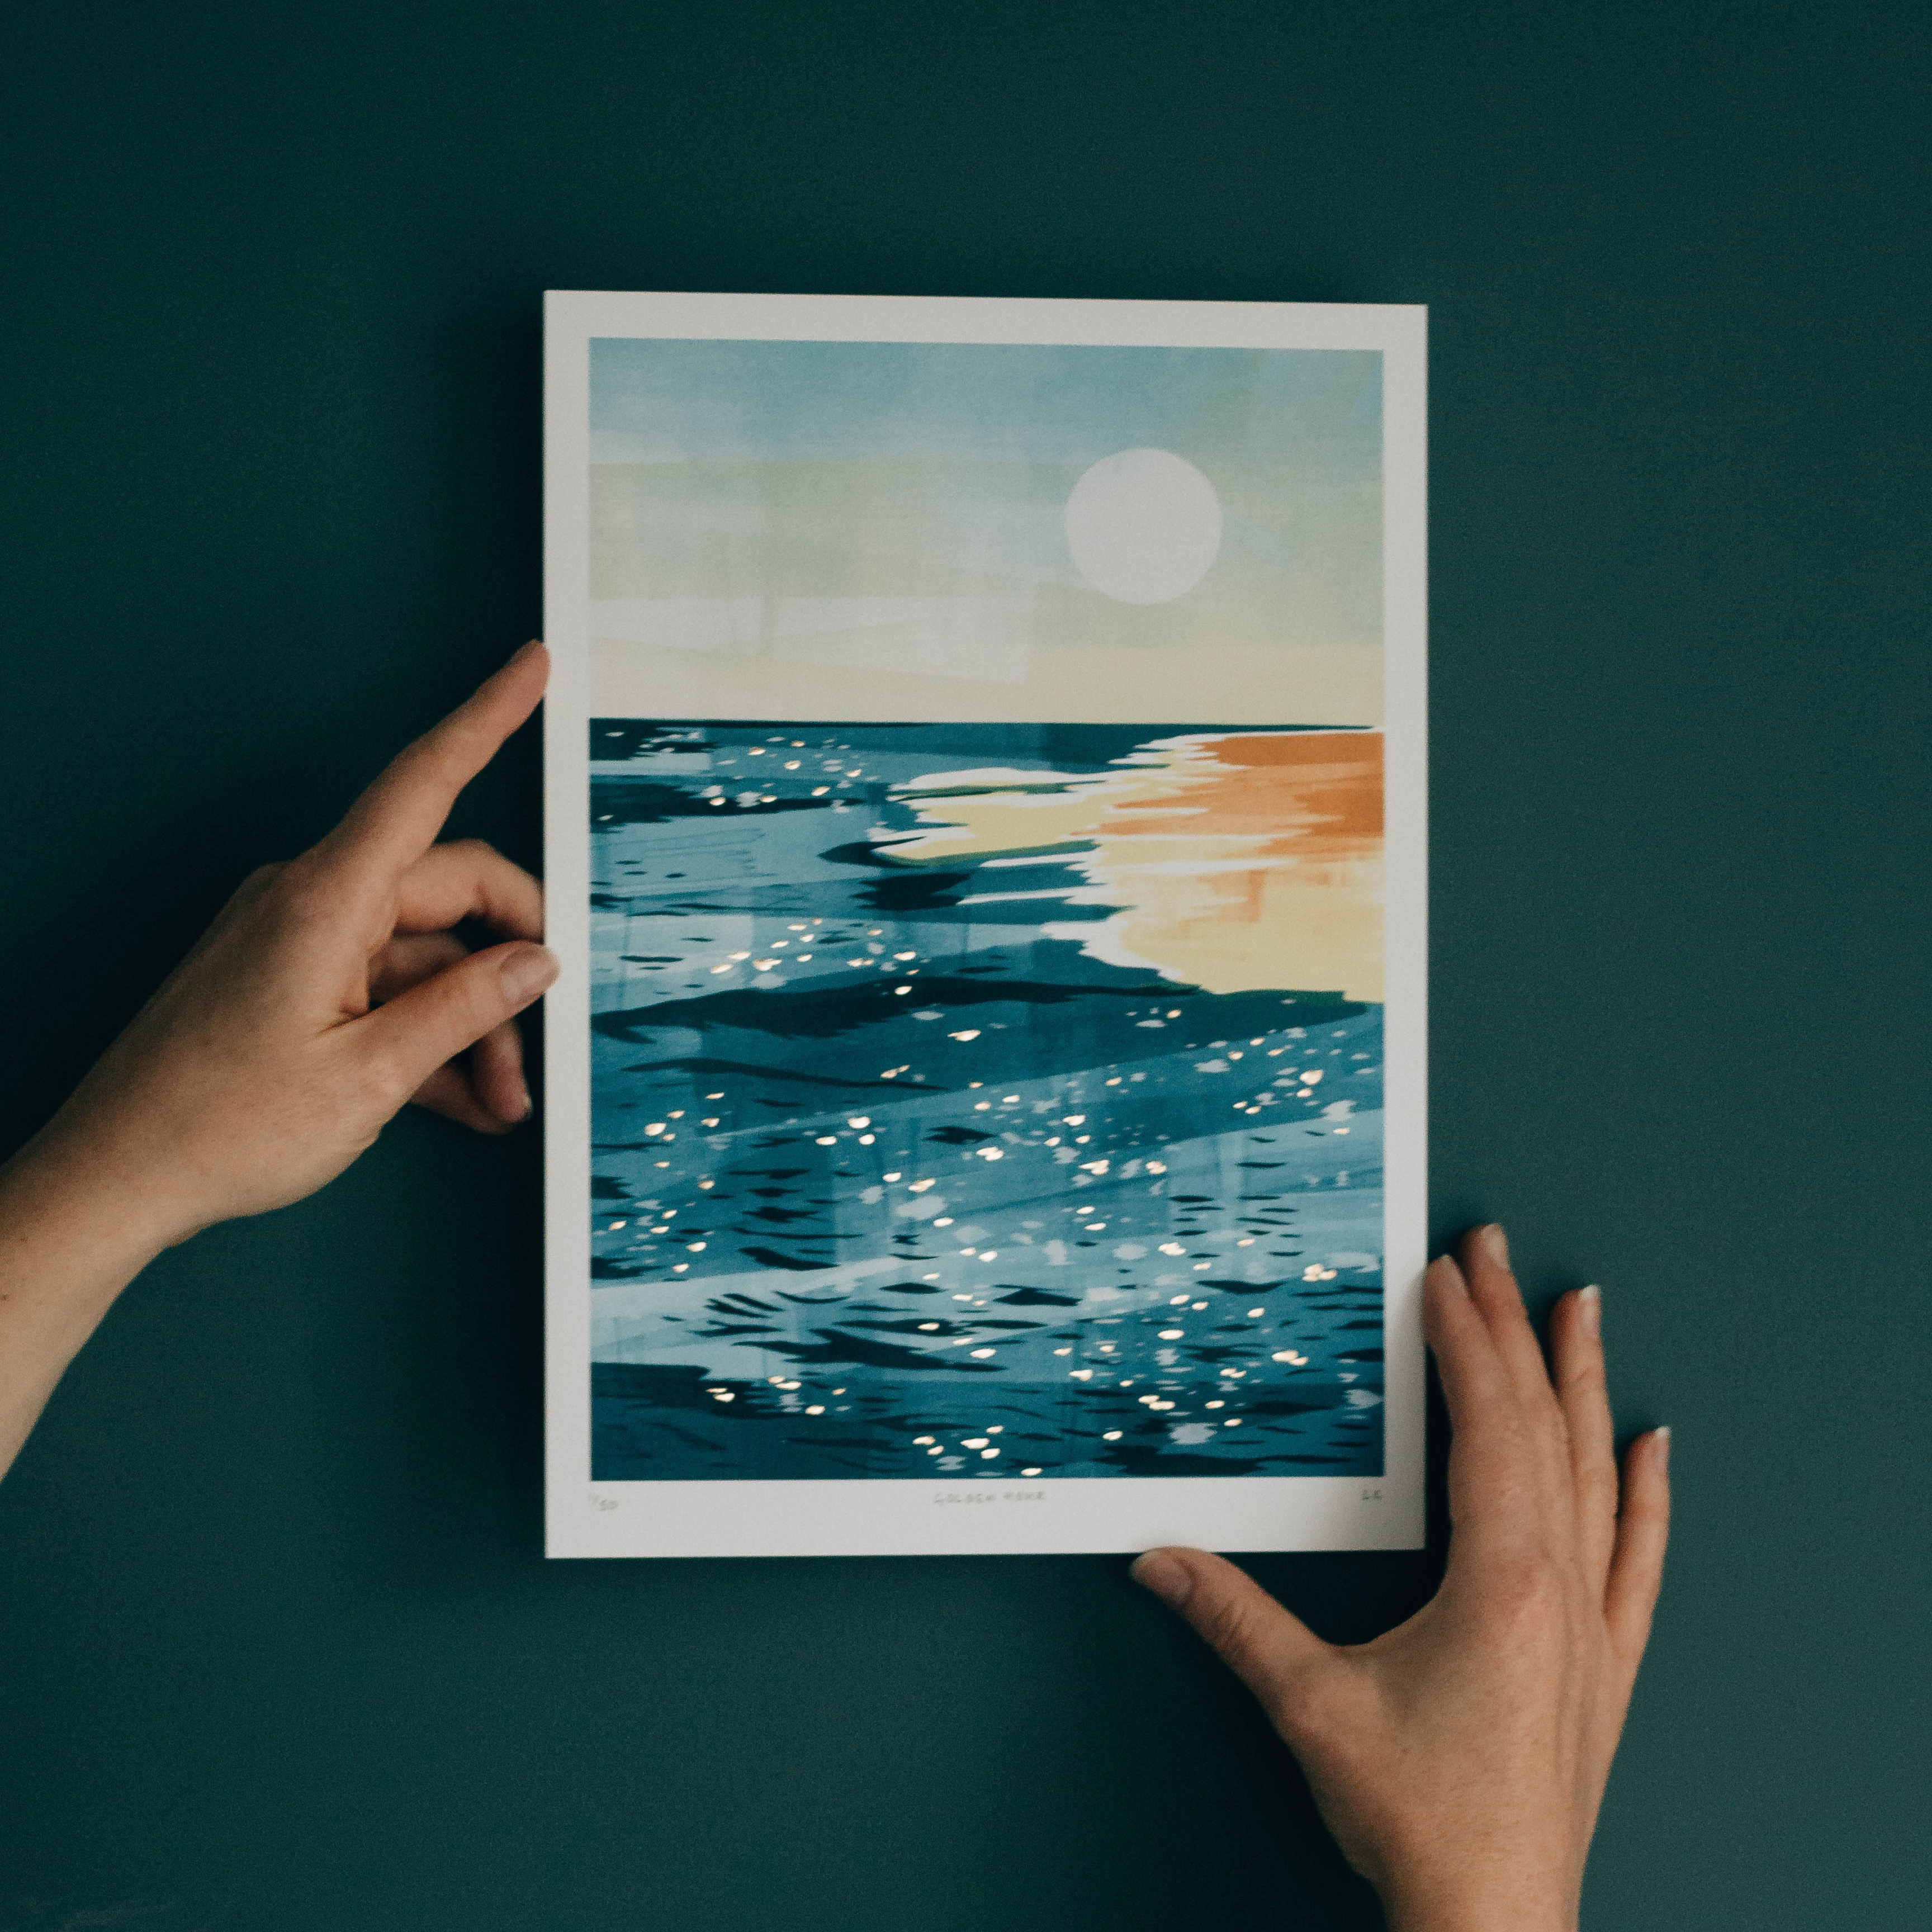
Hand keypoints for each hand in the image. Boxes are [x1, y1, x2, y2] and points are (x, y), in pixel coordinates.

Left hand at [25, 641, 556, 1247]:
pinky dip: (426, 1031)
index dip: (485, 717)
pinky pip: (385, 983)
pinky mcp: (288, 975)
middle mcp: (310, 900)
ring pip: (425, 952)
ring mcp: (297, 937)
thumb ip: (464, 1009)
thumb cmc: (219, 1126)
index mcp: (325, 900)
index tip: (529, 666)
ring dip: (471, 1021)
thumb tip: (532, 962)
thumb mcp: (370, 1076)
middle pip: (450, 891)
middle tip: (538, 1041)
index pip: (424, 781)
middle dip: (509, 965)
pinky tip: (461, 1095)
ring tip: (498, 1099)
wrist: (120, 1175)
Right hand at [1132, 1226, 1668, 1931]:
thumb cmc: (1419, 1817)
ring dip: (1583, 1383)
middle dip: (1514, 1327)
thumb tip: (1159, 1559)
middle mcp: (1559, 1586)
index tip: (1445, 1273)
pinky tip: (1655, 1447)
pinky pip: (1640, 1557)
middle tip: (1495, 1251)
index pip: (1486, 1423)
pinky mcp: (1606, 1664)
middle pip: (1542, 1426)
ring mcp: (1591, 1623)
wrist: (1492, 1917)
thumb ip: (1233, 1620)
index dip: (1462, 1339)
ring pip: (1596, 1473)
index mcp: (1499, 1579)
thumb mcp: (1311, 1705)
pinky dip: (1648, 1494)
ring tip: (1581, 1307)